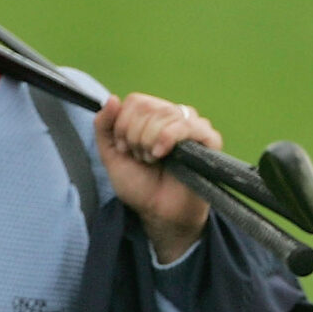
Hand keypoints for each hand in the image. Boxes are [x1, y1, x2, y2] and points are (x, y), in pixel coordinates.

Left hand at [94, 92, 222, 262]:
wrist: (159, 213)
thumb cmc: (140, 186)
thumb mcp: (112, 155)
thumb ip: (104, 126)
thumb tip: (112, 98)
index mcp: (153, 117)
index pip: (136, 100)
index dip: (123, 124)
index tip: (125, 149)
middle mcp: (174, 117)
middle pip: (147, 106)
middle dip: (135, 136)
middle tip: (142, 158)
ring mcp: (192, 126)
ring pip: (164, 113)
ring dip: (149, 141)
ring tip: (154, 160)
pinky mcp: (209, 139)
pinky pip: (187, 124)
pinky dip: (168, 137)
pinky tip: (162, 154)